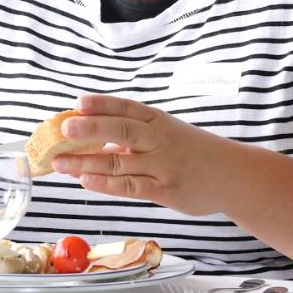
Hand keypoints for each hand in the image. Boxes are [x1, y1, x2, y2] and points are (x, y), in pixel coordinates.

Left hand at [49, 93, 237, 214]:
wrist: (232, 176)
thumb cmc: (190, 152)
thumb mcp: (165, 132)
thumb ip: (132, 132)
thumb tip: (83, 132)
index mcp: (158, 120)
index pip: (127, 107)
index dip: (102, 104)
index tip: (78, 102)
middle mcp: (160, 139)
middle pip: (122, 130)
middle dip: (91, 128)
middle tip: (64, 129)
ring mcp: (163, 165)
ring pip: (120, 162)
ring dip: (86, 163)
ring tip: (59, 163)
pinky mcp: (166, 190)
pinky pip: (131, 186)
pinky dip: (107, 184)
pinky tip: (85, 181)